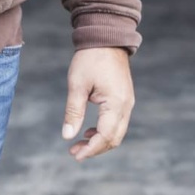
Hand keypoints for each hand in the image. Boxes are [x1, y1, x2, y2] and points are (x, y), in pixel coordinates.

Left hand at [61, 46, 134, 161]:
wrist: (106, 39)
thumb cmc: (90, 59)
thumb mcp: (77, 85)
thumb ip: (73, 112)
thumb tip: (67, 136)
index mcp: (116, 104)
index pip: (105, 136)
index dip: (90, 149)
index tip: (75, 155)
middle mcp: (126, 106)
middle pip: (114, 138)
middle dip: (95, 149)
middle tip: (74, 152)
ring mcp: (128, 103)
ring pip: (117, 132)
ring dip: (99, 141)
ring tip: (79, 144)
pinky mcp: (125, 99)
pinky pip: (117, 122)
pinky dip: (104, 131)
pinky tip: (89, 131)